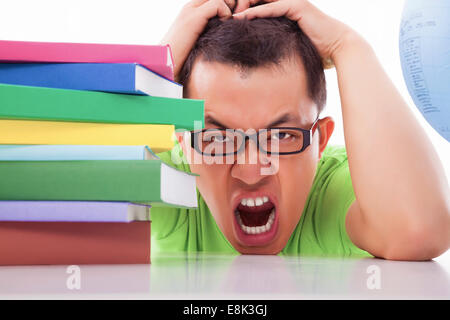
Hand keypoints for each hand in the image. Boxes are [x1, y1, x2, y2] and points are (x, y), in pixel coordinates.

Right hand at [161, 0, 235, 80]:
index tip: (230, 21)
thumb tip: (222, 34)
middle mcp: (190, 7)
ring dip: (229, 9)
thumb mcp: (197, 44)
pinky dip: (226, 14)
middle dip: (229, 5)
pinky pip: (218, 3)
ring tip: (228, 24)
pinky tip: (223, 27)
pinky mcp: (194, 17)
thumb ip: (207, 34)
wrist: (165, 65)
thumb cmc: (181, 60)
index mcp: (190, 12)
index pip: (212, 0)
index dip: (225, 7)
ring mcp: (191, 10)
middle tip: (232, 20)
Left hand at [233, 0, 360, 67]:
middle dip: (241, 3)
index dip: (243, 7)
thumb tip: (258, 54)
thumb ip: (274, 41)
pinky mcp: (297, 6)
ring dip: (244, 5)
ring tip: (230, 15)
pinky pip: (272, 7)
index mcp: (285, 7)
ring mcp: (293, 1)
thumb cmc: (315, 49)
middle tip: (225, 14)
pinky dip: (256, 11)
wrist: (336, 47)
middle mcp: (289, 0)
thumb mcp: (288, 43)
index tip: (228, 18)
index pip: (259, 2)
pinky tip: (243, 17)